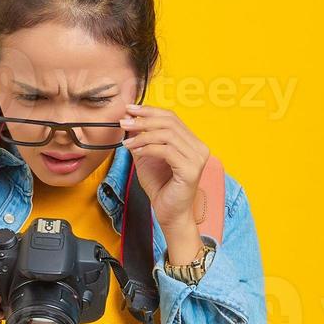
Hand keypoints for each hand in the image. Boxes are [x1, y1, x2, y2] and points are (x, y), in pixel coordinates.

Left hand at [119, 102, 209, 237]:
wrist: (170, 214)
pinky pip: (167, 151)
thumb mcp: (147, 158)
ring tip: (127, 141)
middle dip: (144, 120)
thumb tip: (129, 121)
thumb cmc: (161, 188)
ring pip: (167, 135)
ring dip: (143, 135)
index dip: (150, 111)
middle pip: (170, 122)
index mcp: (191, 142)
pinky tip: (135, 151)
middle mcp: (198, 148)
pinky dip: (148, 148)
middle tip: (124, 122)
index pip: (171, 117)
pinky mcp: (191, 170)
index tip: (129, 109)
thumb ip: (141, 139)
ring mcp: (197, 158)